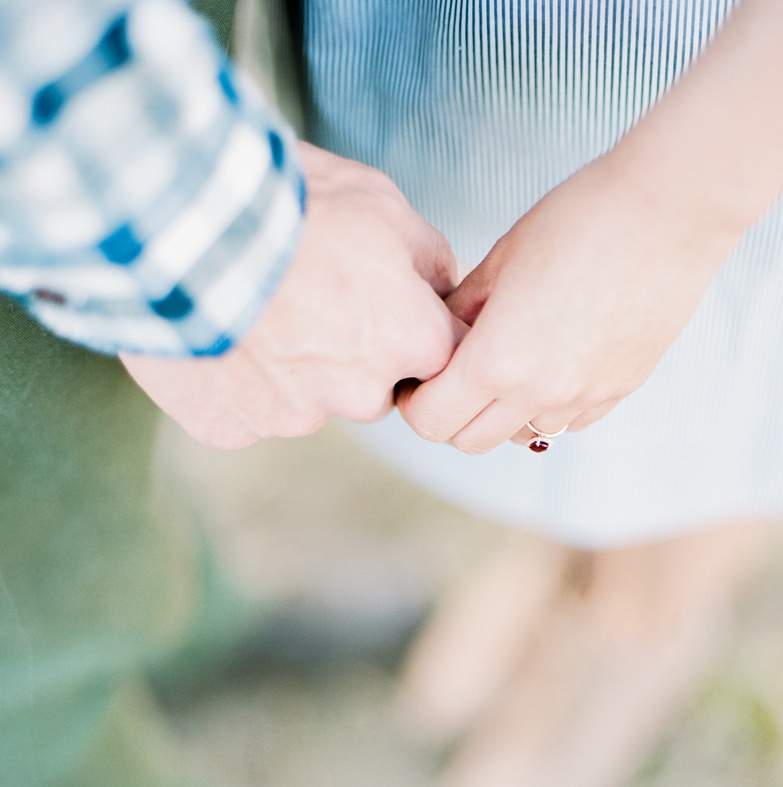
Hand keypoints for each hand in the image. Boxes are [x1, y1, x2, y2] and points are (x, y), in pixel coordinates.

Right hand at [121, 142, 465, 448]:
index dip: (413, 324)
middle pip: (373, 386)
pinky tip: (215, 334)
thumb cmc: (288, 204)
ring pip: (307, 402)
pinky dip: (233, 382)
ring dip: (291, 368)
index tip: (383, 299)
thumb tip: (443, 284)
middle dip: (351, 351)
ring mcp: (295, 417)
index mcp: (412, 341)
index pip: (442, 355)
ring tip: (253, 308)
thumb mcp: (380, 202)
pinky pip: (243, 412)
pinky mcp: (234, 428)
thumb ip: (427, 256)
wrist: (180, 225)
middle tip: (308, 295)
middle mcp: (362, 394)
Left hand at [396, 152, 737, 453]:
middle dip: (452, 414)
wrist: (672, 207)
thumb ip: (462, 312)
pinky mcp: (619, 391)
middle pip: (469, 442)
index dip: (416, 400)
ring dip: (504, 410)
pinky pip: (567, 420)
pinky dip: (550, 402)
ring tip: (514, 357)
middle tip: (456, 372)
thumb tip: (439, 339)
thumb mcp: (501, 259)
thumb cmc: (580, 217)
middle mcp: (540, 393)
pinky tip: (557, 355)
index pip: (430, 421)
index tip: (421, 374)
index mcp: (498, 360)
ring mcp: (584, 398)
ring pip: (520, 434)